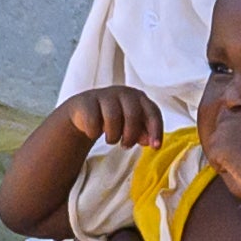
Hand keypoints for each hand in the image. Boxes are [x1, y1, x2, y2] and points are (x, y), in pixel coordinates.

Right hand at [49, 81, 170, 159]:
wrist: (85, 110)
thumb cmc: (114, 118)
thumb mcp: (131, 126)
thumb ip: (143, 133)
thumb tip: (149, 141)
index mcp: (139, 98)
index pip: (153, 113)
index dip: (156, 130)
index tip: (155, 147)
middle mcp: (124, 93)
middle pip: (132, 115)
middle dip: (130, 135)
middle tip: (125, 145)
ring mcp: (105, 95)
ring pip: (113, 118)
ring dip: (113, 136)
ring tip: (111, 139)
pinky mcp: (87, 100)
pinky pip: (93, 121)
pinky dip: (94, 132)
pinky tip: (94, 132)